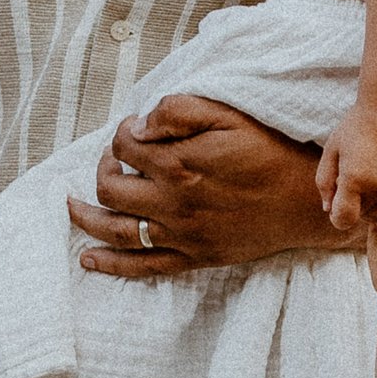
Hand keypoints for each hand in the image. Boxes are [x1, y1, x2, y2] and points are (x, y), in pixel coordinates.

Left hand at [68, 93, 343, 280]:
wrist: (305, 202)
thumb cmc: (270, 150)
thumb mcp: (229, 114)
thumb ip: (179, 110)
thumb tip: (139, 125)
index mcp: (178, 162)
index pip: (124, 146)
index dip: (123, 133)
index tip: (135, 131)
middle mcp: (172, 201)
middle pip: (110, 187)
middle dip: (103, 168)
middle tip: (115, 160)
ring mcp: (180, 233)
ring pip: (114, 228)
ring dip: (85, 217)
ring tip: (72, 205)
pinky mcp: (193, 257)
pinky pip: (142, 266)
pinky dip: (110, 265)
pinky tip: (88, 259)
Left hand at [317, 97, 376, 236]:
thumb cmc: (357, 124)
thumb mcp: (333, 150)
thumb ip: (325, 181)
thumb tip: (328, 209)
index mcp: (354, 180)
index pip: (342, 219)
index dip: (338, 216)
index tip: (337, 206)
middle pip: (364, 213)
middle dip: (357, 202)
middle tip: (357, 173)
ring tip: (375, 166)